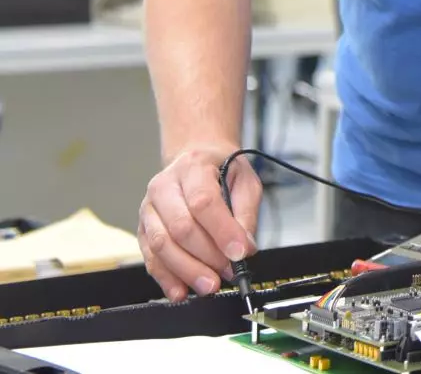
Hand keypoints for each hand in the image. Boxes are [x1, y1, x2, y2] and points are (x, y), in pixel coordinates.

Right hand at [139, 144, 259, 301]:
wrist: (195, 159)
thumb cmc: (221, 169)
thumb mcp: (245, 181)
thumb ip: (247, 213)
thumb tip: (245, 248)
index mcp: (192, 167)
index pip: (203, 202)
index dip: (222, 231)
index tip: (240, 253)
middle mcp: (164, 187)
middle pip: (180, 228)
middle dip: (206, 256)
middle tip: (228, 273)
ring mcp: (149, 209)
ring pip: (161, 245)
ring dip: (186, 271)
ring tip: (210, 285)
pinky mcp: (143, 229)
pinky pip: (150, 258)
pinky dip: (166, 278)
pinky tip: (181, 291)